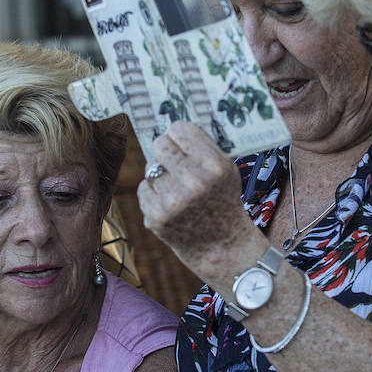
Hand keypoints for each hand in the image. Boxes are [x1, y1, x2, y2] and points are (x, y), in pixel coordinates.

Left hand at [136, 122, 266, 283]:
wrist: (222, 246)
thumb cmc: (223, 201)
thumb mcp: (227, 169)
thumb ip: (203, 146)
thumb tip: (171, 126)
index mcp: (213, 166)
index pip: (178, 129)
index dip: (180, 137)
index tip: (184, 144)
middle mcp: (193, 182)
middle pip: (160, 144)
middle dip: (167, 151)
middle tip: (176, 163)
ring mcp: (172, 201)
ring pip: (151, 167)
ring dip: (162, 176)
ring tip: (179, 191)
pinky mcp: (156, 216)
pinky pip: (145, 188)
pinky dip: (155, 194)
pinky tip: (171, 205)